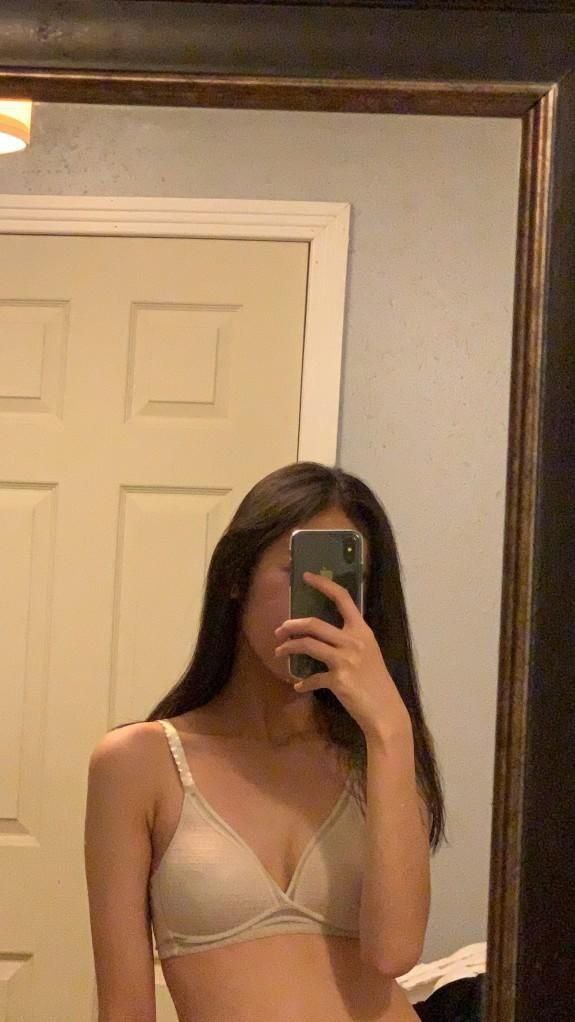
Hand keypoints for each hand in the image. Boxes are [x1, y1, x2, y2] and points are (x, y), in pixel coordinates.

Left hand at [274, 571, 411, 741]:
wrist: (385, 711)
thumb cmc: (376, 682)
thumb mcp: (368, 653)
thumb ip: (350, 641)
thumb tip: (323, 635)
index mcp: (362, 630)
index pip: (343, 598)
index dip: (323, 584)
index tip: (306, 576)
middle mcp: (354, 641)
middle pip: (314, 623)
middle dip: (291, 625)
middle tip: (279, 630)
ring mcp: (346, 660)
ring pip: (307, 645)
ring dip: (288, 648)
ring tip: (279, 652)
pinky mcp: (338, 679)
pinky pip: (312, 677)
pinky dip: (303, 682)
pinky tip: (298, 686)